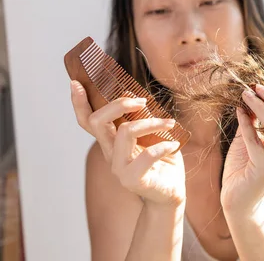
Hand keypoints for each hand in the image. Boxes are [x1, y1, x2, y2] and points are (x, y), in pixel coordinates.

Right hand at [70, 80, 185, 206]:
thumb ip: (141, 118)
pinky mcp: (134, 180)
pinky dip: (164, 145)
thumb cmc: (163, 162)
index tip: (76, 83)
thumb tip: (129, 93)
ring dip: (151, 122)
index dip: (79, 103)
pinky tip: (174, 145)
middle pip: (98, 122)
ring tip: (170, 123)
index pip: (88, 122)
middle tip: (142, 101)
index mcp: (111, 142)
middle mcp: (110, 154)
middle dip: (119, 104)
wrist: (171, 194)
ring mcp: (119, 169)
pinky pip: (147, 155)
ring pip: (125, 133)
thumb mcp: (153, 135)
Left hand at [220, 84, 263, 212]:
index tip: (261, 89)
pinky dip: (246, 123)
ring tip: (245, 95)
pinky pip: (255, 140)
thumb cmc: (243, 169)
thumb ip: (254, 122)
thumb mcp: (250, 140)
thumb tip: (253, 96)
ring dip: (260, 107)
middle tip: (257, 87)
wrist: (236, 200)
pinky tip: (238, 112)